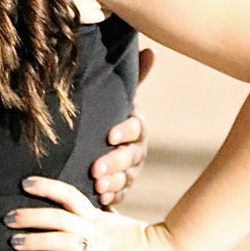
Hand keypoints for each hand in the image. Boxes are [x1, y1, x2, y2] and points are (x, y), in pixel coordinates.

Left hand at [4, 175, 193, 250]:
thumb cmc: (141, 239)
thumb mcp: (115, 222)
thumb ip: (95, 215)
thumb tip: (74, 206)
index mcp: (97, 217)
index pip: (69, 194)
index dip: (46, 187)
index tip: (24, 183)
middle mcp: (97, 230)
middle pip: (58, 217)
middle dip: (30, 216)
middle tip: (6, 218)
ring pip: (64, 241)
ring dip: (37, 241)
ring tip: (14, 243)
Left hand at [90, 46, 154, 206]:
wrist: (96, 146)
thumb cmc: (107, 118)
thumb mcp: (116, 99)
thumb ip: (133, 78)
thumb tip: (153, 48)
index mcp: (135, 126)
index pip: (135, 128)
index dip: (124, 131)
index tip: (109, 135)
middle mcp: (136, 149)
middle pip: (130, 157)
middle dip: (114, 163)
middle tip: (96, 169)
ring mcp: (130, 171)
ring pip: (126, 178)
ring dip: (113, 183)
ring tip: (97, 187)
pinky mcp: (121, 189)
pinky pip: (120, 195)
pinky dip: (111, 198)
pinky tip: (101, 201)